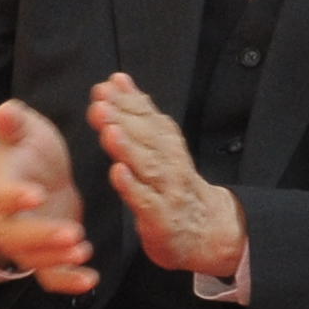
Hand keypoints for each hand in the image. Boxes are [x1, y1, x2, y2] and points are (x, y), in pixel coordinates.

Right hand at [0, 98, 95, 291]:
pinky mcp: (45, 254)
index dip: (18, 195)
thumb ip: (12, 124)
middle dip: (45, 236)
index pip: (4, 194)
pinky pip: (52, 276)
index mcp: (2, 187)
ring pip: (37, 259)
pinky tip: (92, 279)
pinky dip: (69, 281)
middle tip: (72, 234)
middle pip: (20, 235)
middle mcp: (10, 221)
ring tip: (84, 251)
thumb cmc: (24, 153)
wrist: (29, 181)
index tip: (36, 194)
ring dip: (59, 259)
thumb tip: (4, 110)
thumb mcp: (21, 133)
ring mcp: (27, 242)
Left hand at [89, 76, 243, 279]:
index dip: (129, 100)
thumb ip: (139, 114)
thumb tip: (118, 79)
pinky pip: (146, 201)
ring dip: (128, 147)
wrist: (207, 229)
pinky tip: (118, 173)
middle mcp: (170, 162)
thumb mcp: (160, 146)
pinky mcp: (161, 217)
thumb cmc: (174, 184)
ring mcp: (167, 190)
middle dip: (124, 118)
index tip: (108, 85)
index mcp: (167, 143)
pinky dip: (133, 186)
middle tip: (101, 102)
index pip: (149, 117)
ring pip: (147, 165)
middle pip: (147, 137)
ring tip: (110, 131)